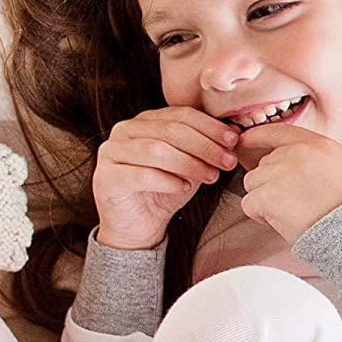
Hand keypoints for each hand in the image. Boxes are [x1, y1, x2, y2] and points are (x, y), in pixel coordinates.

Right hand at [93, 106, 242, 248]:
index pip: (180, 114)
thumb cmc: (162, 193)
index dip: (209, 126)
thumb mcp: (188, 166)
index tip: (233, 141)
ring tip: (210, 176)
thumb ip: (204, 148)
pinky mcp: (106, 178)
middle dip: (204, 145)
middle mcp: (124, 131)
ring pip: (156, 150)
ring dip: (189, 163)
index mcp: (143, 121)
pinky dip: (167, 180)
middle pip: (170, 130)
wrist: (137, 228)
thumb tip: (234, 133)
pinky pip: (141, 174)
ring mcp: (111, 153)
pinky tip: (184, 187)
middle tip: (226, 161)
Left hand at [234, 121, 341, 244]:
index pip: (278, 131)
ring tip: (287, 211)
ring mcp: (281, 173)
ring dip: (263, 199)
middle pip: (263, 164)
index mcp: (317, 144)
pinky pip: (248, 203)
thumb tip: (280, 157)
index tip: (244, 139)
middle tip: (293, 202)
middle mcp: (297, 153)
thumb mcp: (338, 166)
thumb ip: (311, 156)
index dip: (258, 136)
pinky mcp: (269, 196)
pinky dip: (259, 215)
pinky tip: (280, 220)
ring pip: (252, 182)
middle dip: (269, 184)